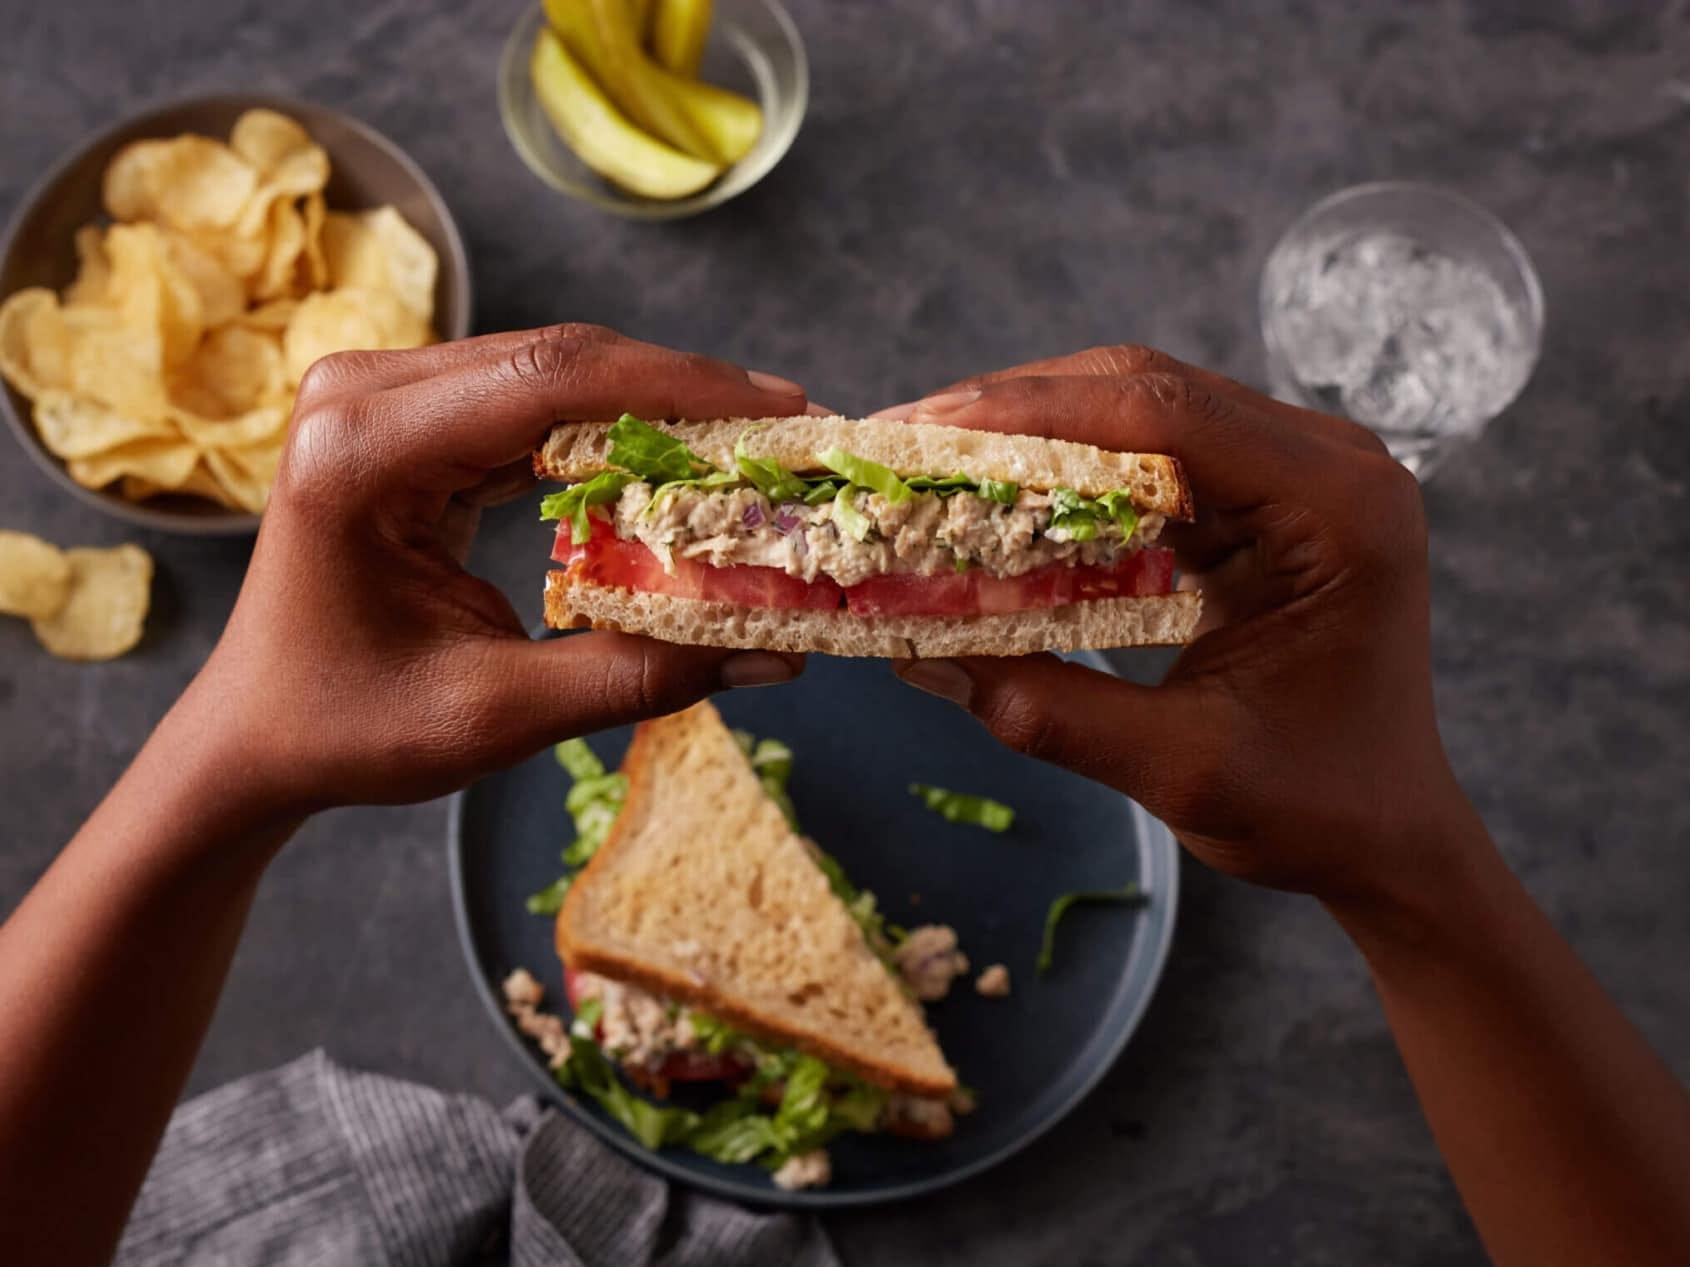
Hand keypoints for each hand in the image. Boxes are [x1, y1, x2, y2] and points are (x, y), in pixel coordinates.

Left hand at [190, 324, 810, 813]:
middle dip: (682, 391)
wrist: (255, 738)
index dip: (679, 387)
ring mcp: (374, 397)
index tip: (781, 410)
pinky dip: (605, 428)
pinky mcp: (398, 418)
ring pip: (548, 370)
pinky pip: (524, 401)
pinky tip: (675, 455)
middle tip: (788, 428)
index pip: (549, 382)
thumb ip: (636, 674)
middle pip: (556, 359)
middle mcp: (360, 397)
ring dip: (651, 403)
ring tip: (750, 440)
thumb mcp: (495, 714)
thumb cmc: (348, 731)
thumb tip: (775, 649)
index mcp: (360, 453)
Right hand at [885, 346, 1473, 909]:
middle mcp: (1326, 464)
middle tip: (906, 438)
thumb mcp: (1184, 770)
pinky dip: (1069, 472)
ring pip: (1142, 410)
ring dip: (1037, 431)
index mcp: (1337, 507)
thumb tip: (920, 656)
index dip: (1038, 412)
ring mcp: (1297, 474)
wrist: (1389, 836)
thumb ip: (1054, 713)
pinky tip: (998, 493)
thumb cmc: (1316, 808)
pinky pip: (1151, 458)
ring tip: (933, 458)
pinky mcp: (1264, 500)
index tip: (928, 428)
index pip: (1169, 416)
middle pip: (1149, 390)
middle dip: (1019, 409)